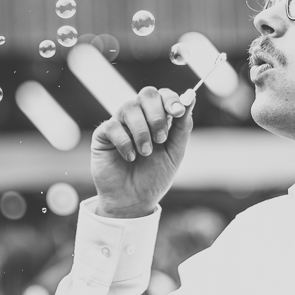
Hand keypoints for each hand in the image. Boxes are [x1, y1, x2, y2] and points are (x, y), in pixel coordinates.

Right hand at [91, 86, 191, 217]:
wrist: (134, 201)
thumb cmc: (154, 177)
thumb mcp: (174, 153)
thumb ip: (182, 127)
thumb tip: (191, 98)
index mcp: (157, 118)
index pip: (162, 95)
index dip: (170, 99)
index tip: (178, 112)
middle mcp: (138, 117)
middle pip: (146, 94)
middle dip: (156, 115)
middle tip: (161, 139)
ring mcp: (120, 124)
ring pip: (129, 108)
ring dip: (142, 131)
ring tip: (145, 153)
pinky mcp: (103, 135)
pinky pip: (112, 126)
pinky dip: (125, 142)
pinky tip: (130, 157)